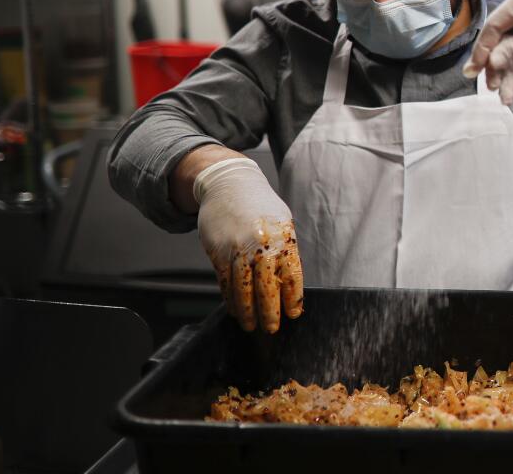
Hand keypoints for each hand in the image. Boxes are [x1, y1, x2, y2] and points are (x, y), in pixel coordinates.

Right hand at [195, 157, 303, 332]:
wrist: (230, 184)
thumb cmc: (260, 205)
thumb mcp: (282, 222)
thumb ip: (286, 250)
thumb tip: (290, 284)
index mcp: (283, 237)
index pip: (291, 274)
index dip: (293, 297)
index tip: (294, 313)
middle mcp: (261, 244)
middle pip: (266, 287)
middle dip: (270, 312)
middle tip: (272, 328)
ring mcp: (238, 249)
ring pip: (243, 289)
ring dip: (247, 311)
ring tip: (251, 325)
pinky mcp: (218, 252)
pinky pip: (225, 282)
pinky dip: (230, 299)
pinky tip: (235, 309)